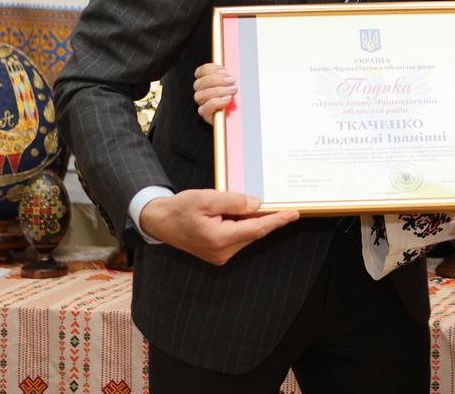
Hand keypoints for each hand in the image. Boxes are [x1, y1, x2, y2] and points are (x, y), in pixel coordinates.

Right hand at [138, 189, 297, 264]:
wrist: (160, 222)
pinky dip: (243, 225)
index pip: (256, 229)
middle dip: (266, 218)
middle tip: (277, 202)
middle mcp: (221, 252)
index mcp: (218, 239)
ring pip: (246, 235)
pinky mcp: (218, 254)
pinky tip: (238, 214)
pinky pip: (238, 237)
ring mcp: (220, 255)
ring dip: (251, 221)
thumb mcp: (206, 198)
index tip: (294, 214)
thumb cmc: (180, 209)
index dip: (277, 220)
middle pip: (253, 232)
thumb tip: (256, 205)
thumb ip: (233, 201)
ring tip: (242, 205)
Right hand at [193, 62, 236, 124]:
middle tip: (232, 81)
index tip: (224, 71)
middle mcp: (201, 92)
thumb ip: (229, 76)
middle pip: (200, 83)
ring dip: (218, 91)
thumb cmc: (236, 98)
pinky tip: (227, 99)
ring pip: (201, 95)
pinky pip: (205, 108)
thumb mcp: (234, 84)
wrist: (239, 115)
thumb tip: (230, 72)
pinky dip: (216, 102)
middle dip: (217, 79)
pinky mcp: (205, 114)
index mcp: (205, 81)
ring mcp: (202, 104)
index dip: (211, 69)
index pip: (200, 71)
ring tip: (232, 90)